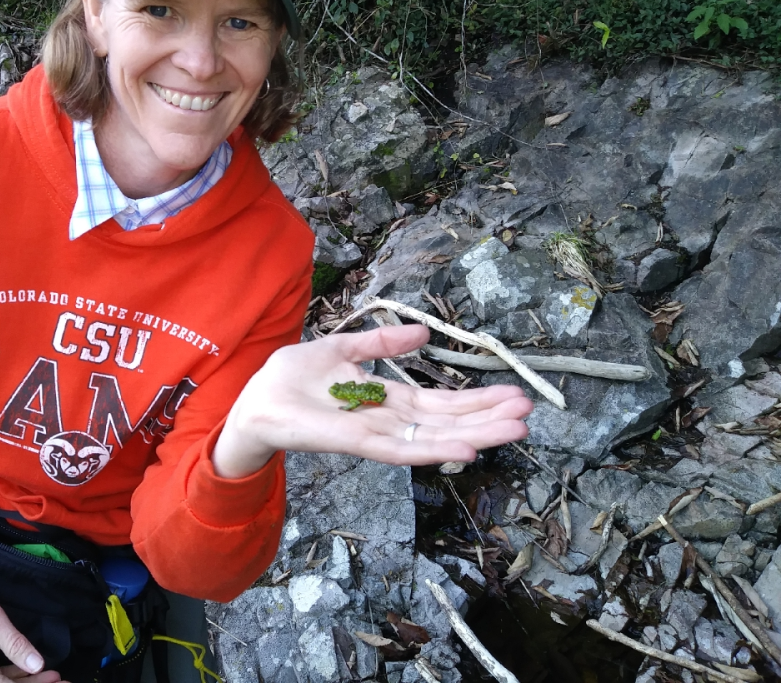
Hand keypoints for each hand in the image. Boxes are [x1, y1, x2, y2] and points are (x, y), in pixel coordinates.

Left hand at [212, 324, 533, 477]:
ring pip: (434, 438)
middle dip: (487, 417)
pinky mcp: (355, 443)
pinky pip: (401, 449)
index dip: (475, 400)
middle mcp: (386, 421)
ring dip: (475, 433)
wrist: (252, 401)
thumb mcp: (341, 349)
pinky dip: (434, 449)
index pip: (439, 403)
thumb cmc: (290, 379)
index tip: (513, 395)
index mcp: (385, 400)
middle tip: (529, 413)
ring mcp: (374, 434)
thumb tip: (423, 333)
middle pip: (446, 421)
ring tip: (515, 430)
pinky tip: (466, 449)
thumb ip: (381, 343)